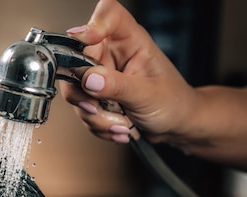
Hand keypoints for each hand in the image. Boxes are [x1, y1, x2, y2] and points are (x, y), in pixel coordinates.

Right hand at [59, 0, 197, 145]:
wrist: (175, 124)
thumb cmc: (173, 101)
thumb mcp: (148, 95)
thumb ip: (117, 86)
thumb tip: (89, 79)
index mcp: (130, 41)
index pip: (108, 16)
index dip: (92, 24)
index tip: (82, 40)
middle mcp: (111, 55)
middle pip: (77, 61)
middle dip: (85, 94)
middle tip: (97, 107)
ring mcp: (100, 76)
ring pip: (76, 92)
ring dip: (95, 116)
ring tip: (120, 123)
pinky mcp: (95, 95)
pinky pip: (81, 110)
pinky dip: (97, 124)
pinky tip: (119, 126)